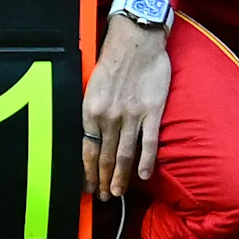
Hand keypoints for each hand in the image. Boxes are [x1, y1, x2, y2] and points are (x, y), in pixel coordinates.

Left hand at [81, 9, 173, 194]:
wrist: (136, 40)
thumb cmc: (112, 61)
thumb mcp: (90, 86)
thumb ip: (91, 112)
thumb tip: (89, 135)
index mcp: (89, 110)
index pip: (86, 150)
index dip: (87, 172)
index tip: (88, 187)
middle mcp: (108, 116)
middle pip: (105, 157)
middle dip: (104, 180)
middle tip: (105, 197)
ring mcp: (131, 115)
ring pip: (125, 154)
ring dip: (121, 177)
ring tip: (119, 193)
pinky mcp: (151, 111)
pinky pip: (149, 142)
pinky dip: (146, 161)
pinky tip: (143, 177)